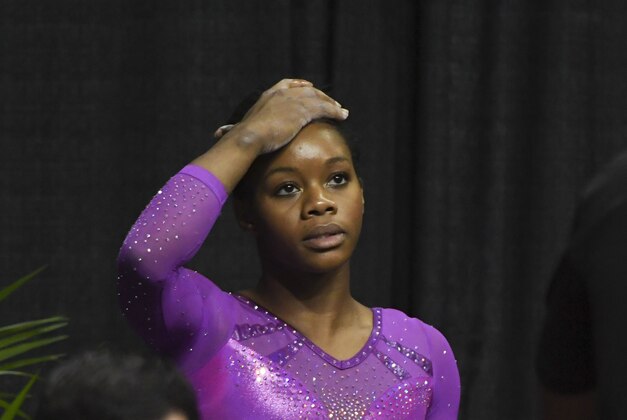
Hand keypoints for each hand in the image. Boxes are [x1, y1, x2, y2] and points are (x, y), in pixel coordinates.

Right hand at [219, 79, 348, 154]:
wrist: (249, 137)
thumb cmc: (240, 138)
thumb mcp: (238, 130)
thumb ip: (231, 131)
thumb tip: (217, 135)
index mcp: (268, 96)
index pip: (287, 85)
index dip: (299, 86)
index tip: (308, 88)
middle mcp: (282, 94)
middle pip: (307, 90)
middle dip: (320, 96)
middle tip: (331, 102)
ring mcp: (293, 101)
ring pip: (318, 98)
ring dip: (332, 104)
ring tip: (341, 110)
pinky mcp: (304, 111)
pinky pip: (325, 108)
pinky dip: (335, 110)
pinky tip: (342, 115)